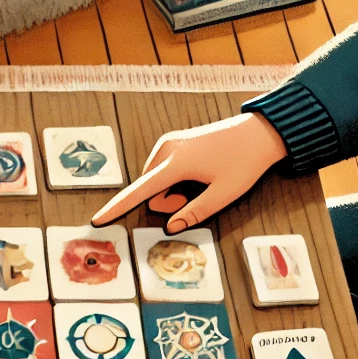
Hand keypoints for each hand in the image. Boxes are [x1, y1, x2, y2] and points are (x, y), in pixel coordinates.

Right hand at [92, 113, 287, 231]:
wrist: (259, 131)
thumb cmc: (245, 162)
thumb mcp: (224, 194)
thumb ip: (195, 213)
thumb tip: (171, 227)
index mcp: (176, 163)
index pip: (139, 191)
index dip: (117, 208)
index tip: (97, 220)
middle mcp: (166, 149)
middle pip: (150, 191)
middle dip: (168, 201)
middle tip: (197, 193)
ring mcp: (167, 143)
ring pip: (155, 183)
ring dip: (172, 191)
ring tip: (200, 180)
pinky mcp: (171, 142)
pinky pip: (161, 172)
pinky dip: (174, 180)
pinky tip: (197, 171)